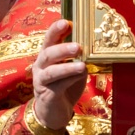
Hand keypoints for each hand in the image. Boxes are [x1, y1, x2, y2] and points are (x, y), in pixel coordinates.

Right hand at [31, 19, 87, 134]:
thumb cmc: (65, 86)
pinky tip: (81, 76)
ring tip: (82, 65)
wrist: (54, 112)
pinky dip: (70, 80)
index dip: (56, 30)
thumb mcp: (73, 69)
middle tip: (78, 46)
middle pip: (48, 53)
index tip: (66, 22)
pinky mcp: (46, 95)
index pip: (49, 39)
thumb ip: (79, 58)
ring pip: (51, 71)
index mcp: (47, 56)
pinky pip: (58, 86)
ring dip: (66, 67)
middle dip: (62, 48)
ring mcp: (41, 81)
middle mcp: (41, 66)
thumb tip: (93, 47)